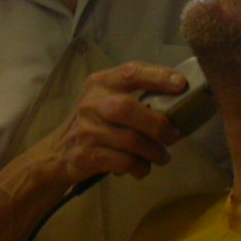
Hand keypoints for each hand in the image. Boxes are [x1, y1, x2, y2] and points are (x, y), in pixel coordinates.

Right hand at [49, 62, 189, 183]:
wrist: (58, 153)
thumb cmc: (94, 123)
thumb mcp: (106, 100)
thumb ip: (135, 97)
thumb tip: (180, 104)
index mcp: (101, 83)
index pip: (131, 72)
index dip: (158, 76)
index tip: (181, 84)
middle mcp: (92, 103)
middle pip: (129, 108)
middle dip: (158, 125)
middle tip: (173, 136)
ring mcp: (87, 130)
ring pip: (131, 140)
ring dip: (154, 152)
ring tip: (162, 156)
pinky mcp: (87, 156)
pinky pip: (124, 162)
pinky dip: (140, 167)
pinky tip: (142, 168)